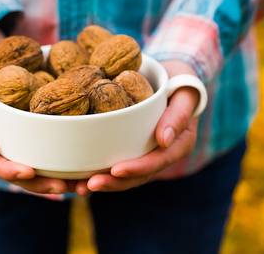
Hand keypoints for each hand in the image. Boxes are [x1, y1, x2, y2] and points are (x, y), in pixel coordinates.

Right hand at [0, 27, 68, 193]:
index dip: (12, 172)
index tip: (30, 172)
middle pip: (21, 177)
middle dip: (43, 184)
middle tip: (66, 186)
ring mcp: (14, 151)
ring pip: (38, 174)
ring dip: (60, 182)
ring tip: (83, 186)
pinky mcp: (31, 144)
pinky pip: (48, 159)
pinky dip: (66, 167)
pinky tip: (86, 172)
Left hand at [74, 60, 199, 194]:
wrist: (171, 75)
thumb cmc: (180, 79)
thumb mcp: (186, 91)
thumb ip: (178, 114)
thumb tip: (163, 140)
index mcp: (179, 144)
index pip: (157, 161)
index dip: (137, 168)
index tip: (116, 170)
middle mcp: (162, 154)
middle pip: (138, 176)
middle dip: (113, 182)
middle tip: (89, 184)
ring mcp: (145, 154)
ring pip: (124, 176)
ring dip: (102, 182)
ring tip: (79, 187)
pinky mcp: (130, 149)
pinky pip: (114, 164)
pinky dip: (96, 172)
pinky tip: (77, 178)